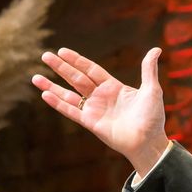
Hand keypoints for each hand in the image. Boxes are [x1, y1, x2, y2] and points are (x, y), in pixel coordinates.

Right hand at [32, 47, 170, 175]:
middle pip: (76, 78)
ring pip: (69, 95)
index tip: (62, 50)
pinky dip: (58, 103)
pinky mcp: (90, 123)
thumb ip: (148, 69)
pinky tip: (45, 95)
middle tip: (44, 56)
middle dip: (60, 67)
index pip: (91, 70)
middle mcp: (101, 97)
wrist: (149, 141)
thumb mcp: (152, 90)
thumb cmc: (153, 118)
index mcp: (113, 87)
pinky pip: (71, 111)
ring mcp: (94, 110)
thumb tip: (156, 49)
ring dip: (52, 86)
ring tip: (35, 77)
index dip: (76, 60)